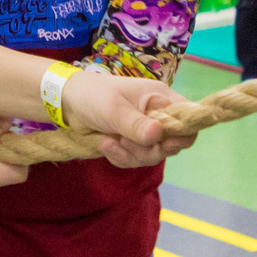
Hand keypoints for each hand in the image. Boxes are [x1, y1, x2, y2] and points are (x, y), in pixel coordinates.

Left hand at [58, 71, 188, 167]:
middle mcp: (157, 115)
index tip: (163, 143)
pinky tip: (106, 145)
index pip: (188, 118)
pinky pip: (136, 160)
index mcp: (160, 98)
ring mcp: (145, 131)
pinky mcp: (132, 143)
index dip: (183, 133)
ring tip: (110, 142)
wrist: (67, 102)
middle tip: (126, 141)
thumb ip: (135, 124)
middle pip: (172, 144)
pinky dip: (121, 158)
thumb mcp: (113, 109)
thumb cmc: (93, 96)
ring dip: (131, 155)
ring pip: (153, 155)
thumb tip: (157, 135)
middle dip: (149, 150)